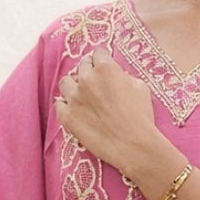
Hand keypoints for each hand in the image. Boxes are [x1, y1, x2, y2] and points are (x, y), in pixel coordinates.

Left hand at [54, 45, 158, 173]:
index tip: (104, 66)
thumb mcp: (140, 87)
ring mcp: (74, 98)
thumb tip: (116, 76)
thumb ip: (123, 76)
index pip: (98, 53)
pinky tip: (74, 110)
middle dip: (89, 72)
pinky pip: (58, 105)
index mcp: (105, 69)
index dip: (102, 60)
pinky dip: (65, 106)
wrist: (134, 146)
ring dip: (73, 86)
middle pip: (82, 66)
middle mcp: (86, 79)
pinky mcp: (67, 117)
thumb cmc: (141, 117)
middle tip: (96, 83)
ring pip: (65, 83)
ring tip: (81, 95)